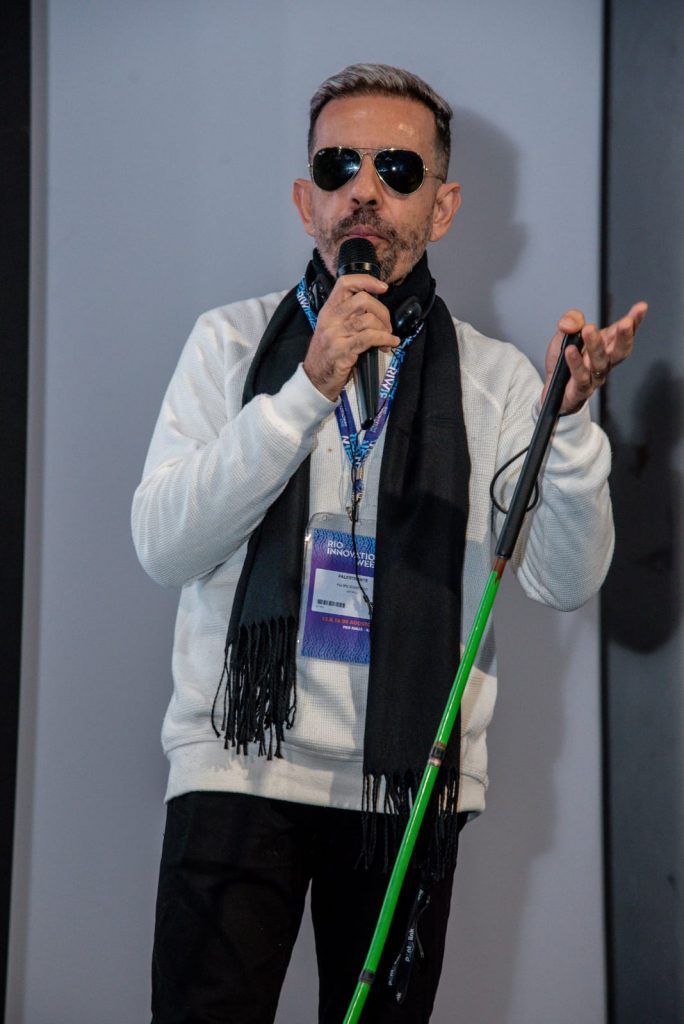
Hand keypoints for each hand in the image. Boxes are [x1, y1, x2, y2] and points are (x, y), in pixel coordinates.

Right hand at [302, 274, 398, 400]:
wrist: (315, 380)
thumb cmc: (327, 355)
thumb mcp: (332, 330)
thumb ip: (348, 316)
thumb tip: (375, 309)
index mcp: (328, 310)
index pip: (345, 283)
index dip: (366, 281)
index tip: (383, 288)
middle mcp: (330, 319)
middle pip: (363, 300)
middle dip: (382, 311)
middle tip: (387, 325)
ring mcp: (335, 334)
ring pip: (368, 319)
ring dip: (385, 328)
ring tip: (387, 338)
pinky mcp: (342, 350)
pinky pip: (370, 337)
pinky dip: (385, 339)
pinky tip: (390, 344)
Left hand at [542, 301, 648, 413]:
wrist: (552, 390)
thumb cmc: (564, 360)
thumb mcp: (564, 335)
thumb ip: (570, 322)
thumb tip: (576, 321)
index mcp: (605, 345)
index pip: (622, 332)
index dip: (634, 321)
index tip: (641, 307)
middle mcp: (604, 361)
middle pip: (620, 351)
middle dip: (625, 336)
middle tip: (626, 322)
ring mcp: (594, 377)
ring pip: (600, 362)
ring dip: (596, 345)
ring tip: (589, 329)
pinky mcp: (581, 390)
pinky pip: (580, 377)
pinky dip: (575, 363)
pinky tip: (570, 350)